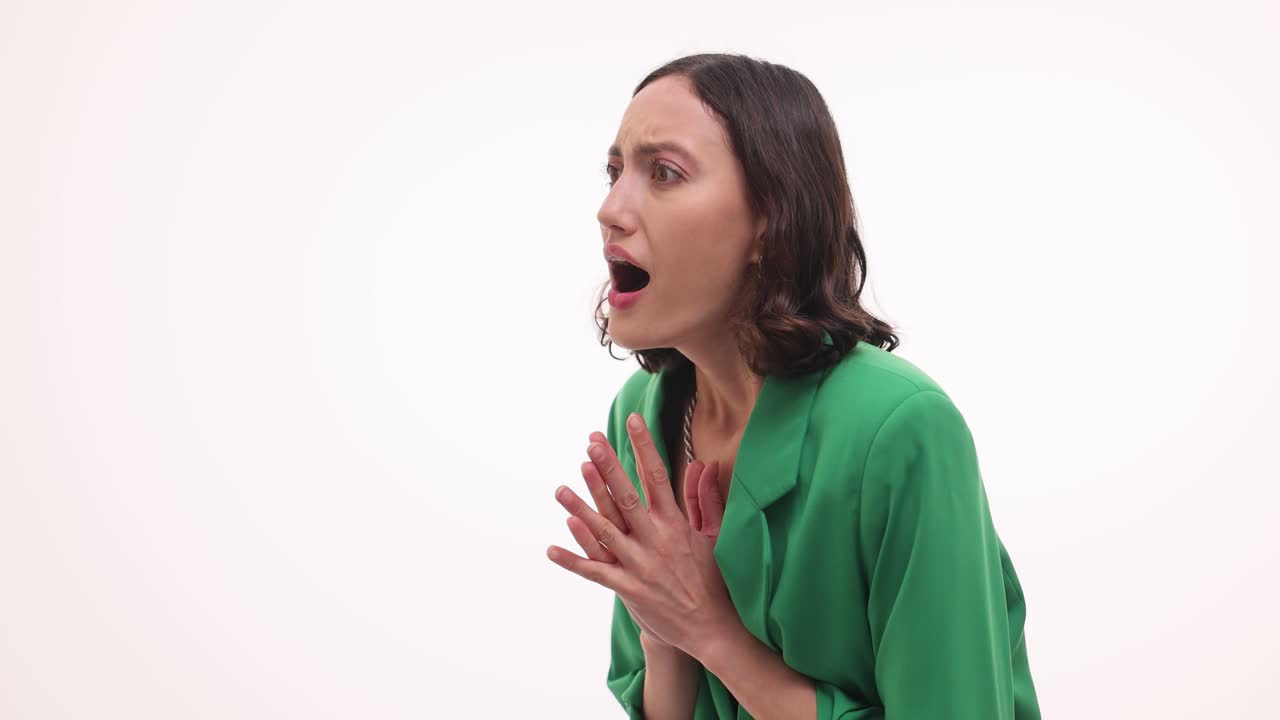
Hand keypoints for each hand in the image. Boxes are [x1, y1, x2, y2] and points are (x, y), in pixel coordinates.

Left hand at [548, 413, 738, 658]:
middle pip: (626, 498)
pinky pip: (596, 573)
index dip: (643, 447)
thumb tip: (705, 464)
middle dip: (608, 468)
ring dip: (580, 509)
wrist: (713, 628)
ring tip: (560, 489)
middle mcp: (656, 541)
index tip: (632, 421)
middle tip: (591, 443)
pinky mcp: (629, 590)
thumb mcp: (714, 535)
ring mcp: (640, 566)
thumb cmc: (713, 580)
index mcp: (676, 524)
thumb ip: (706, 497)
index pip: (658, 476)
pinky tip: (551, 550)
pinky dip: (573, 561)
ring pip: (604, 532)